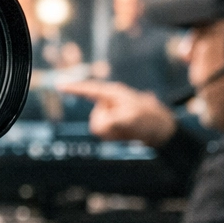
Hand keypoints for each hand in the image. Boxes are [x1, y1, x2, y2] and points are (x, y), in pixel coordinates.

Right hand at [58, 80, 176, 146]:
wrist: (164, 130)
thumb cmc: (149, 120)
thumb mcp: (130, 120)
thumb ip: (109, 122)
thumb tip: (97, 127)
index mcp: (114, 93)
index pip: (89, 89)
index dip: (73, 88)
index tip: (59, 86)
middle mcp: (110, 102)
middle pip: (95, 118)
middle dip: (107, 127)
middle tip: (126, 126)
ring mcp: (112, 113)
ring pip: (99, 128)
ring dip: (112, 133)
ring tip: (129, 130)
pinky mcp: (114, 123)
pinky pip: (105, 133)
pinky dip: (114, 136)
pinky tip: (127, 135)